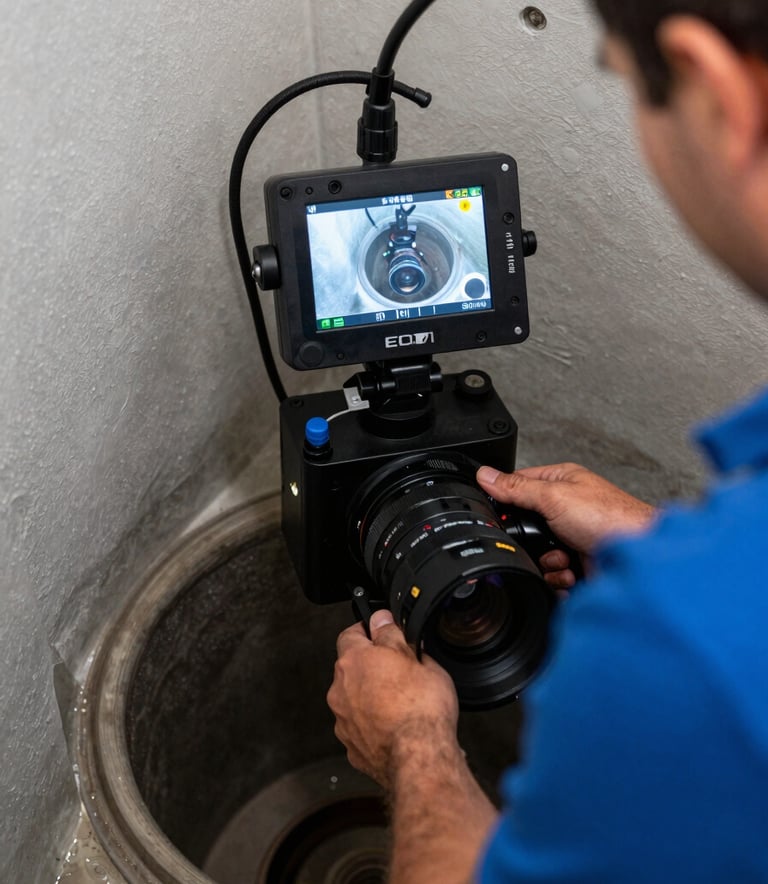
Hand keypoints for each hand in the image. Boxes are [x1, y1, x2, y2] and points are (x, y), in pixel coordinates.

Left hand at [327, 609, 458, 790]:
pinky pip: (361, 728)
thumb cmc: (421, 708)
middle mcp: (341, 690)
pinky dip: (374, 725)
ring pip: (355, 699)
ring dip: (371, 697)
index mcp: (354, 661)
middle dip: (372, 667)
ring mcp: (344, 721)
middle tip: (400, 671)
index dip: (368, 631)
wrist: (420, 757)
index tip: (381, 633)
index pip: (350, 633)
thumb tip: (382, 620)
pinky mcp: (352, 747)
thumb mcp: (416, 657)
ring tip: (402, 703)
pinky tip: (396, 726)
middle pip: (352, 668)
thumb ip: (392, 634)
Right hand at [477, 462, 655, 586]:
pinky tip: (574, 573)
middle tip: (543, 540)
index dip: (506, 502)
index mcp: (560, 484)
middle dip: (531, 542)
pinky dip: (559, 580)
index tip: (500, 515)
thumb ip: (518, 488)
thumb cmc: (612, 518)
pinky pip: (553, 577)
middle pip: (525, 528)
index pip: (518, 487)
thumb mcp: (554, 496)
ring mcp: (572, 539)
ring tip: (565, 558)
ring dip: (548, 563)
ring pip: (538, 556)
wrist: (641, 557)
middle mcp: (566, 510)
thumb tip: (486, 475)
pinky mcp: (578, 566)